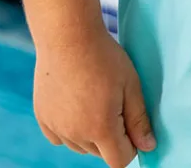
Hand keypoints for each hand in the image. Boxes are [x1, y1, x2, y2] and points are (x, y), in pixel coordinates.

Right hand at [33, 28, 156, 165]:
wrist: (67, 35)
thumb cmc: (103, 55)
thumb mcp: (130, 83)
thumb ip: (139, 119)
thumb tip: (148, 147)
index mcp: (101, 128)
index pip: (119, 161)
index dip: (131, 146)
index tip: (132, 123)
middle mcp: (76, 135)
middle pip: (99, 153)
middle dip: (111, 136)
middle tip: (113, 102)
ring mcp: (56, 127)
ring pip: (79, 146)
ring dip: (89, 133)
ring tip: (93, 98)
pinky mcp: (43, 117)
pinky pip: (59, 137)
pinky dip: (69, 127)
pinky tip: (75, 102)